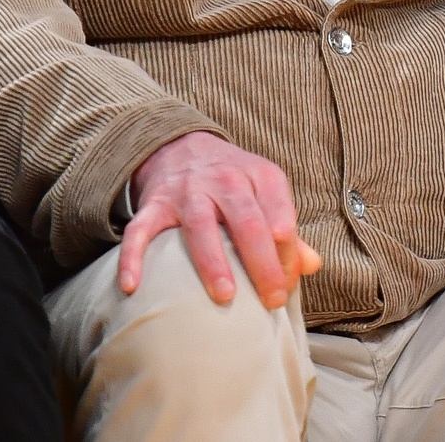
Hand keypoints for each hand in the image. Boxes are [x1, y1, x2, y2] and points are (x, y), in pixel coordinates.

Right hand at [117, 130, 321, 308]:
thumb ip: (287, 229)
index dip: (289, 252)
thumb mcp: (266, 192)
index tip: (289, 284)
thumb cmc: (234, 181)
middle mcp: (225, 180)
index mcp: (260, 176)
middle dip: (262, 263)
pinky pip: (141, 230)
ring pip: (201, 226)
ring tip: (225, 295)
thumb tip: (313, 266)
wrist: (182, 144)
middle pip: (248, 222)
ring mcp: (187, 191)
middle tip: (271, 300)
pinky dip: (133, 257)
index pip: (282, 216)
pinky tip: (132, 286)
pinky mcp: (154, 203)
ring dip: (213, 261)